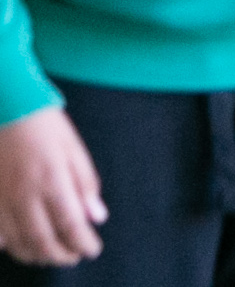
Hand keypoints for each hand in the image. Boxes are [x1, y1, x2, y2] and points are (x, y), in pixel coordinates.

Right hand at [0, 107, 104, 266]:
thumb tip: (97, 217)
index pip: (70, 225)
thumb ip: (86, 185)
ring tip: (51, 254)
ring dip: (36, 254)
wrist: (7, 106)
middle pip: (42, 240)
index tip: (93, 249)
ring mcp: (0, 199)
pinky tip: (21, 244)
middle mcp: (23, 195)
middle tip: (73, 256)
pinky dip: (9, 245)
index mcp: (51, 181)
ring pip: (17, 242)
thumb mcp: (74, 149)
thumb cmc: (45, 125)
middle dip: (60, 255)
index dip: (83, 243)